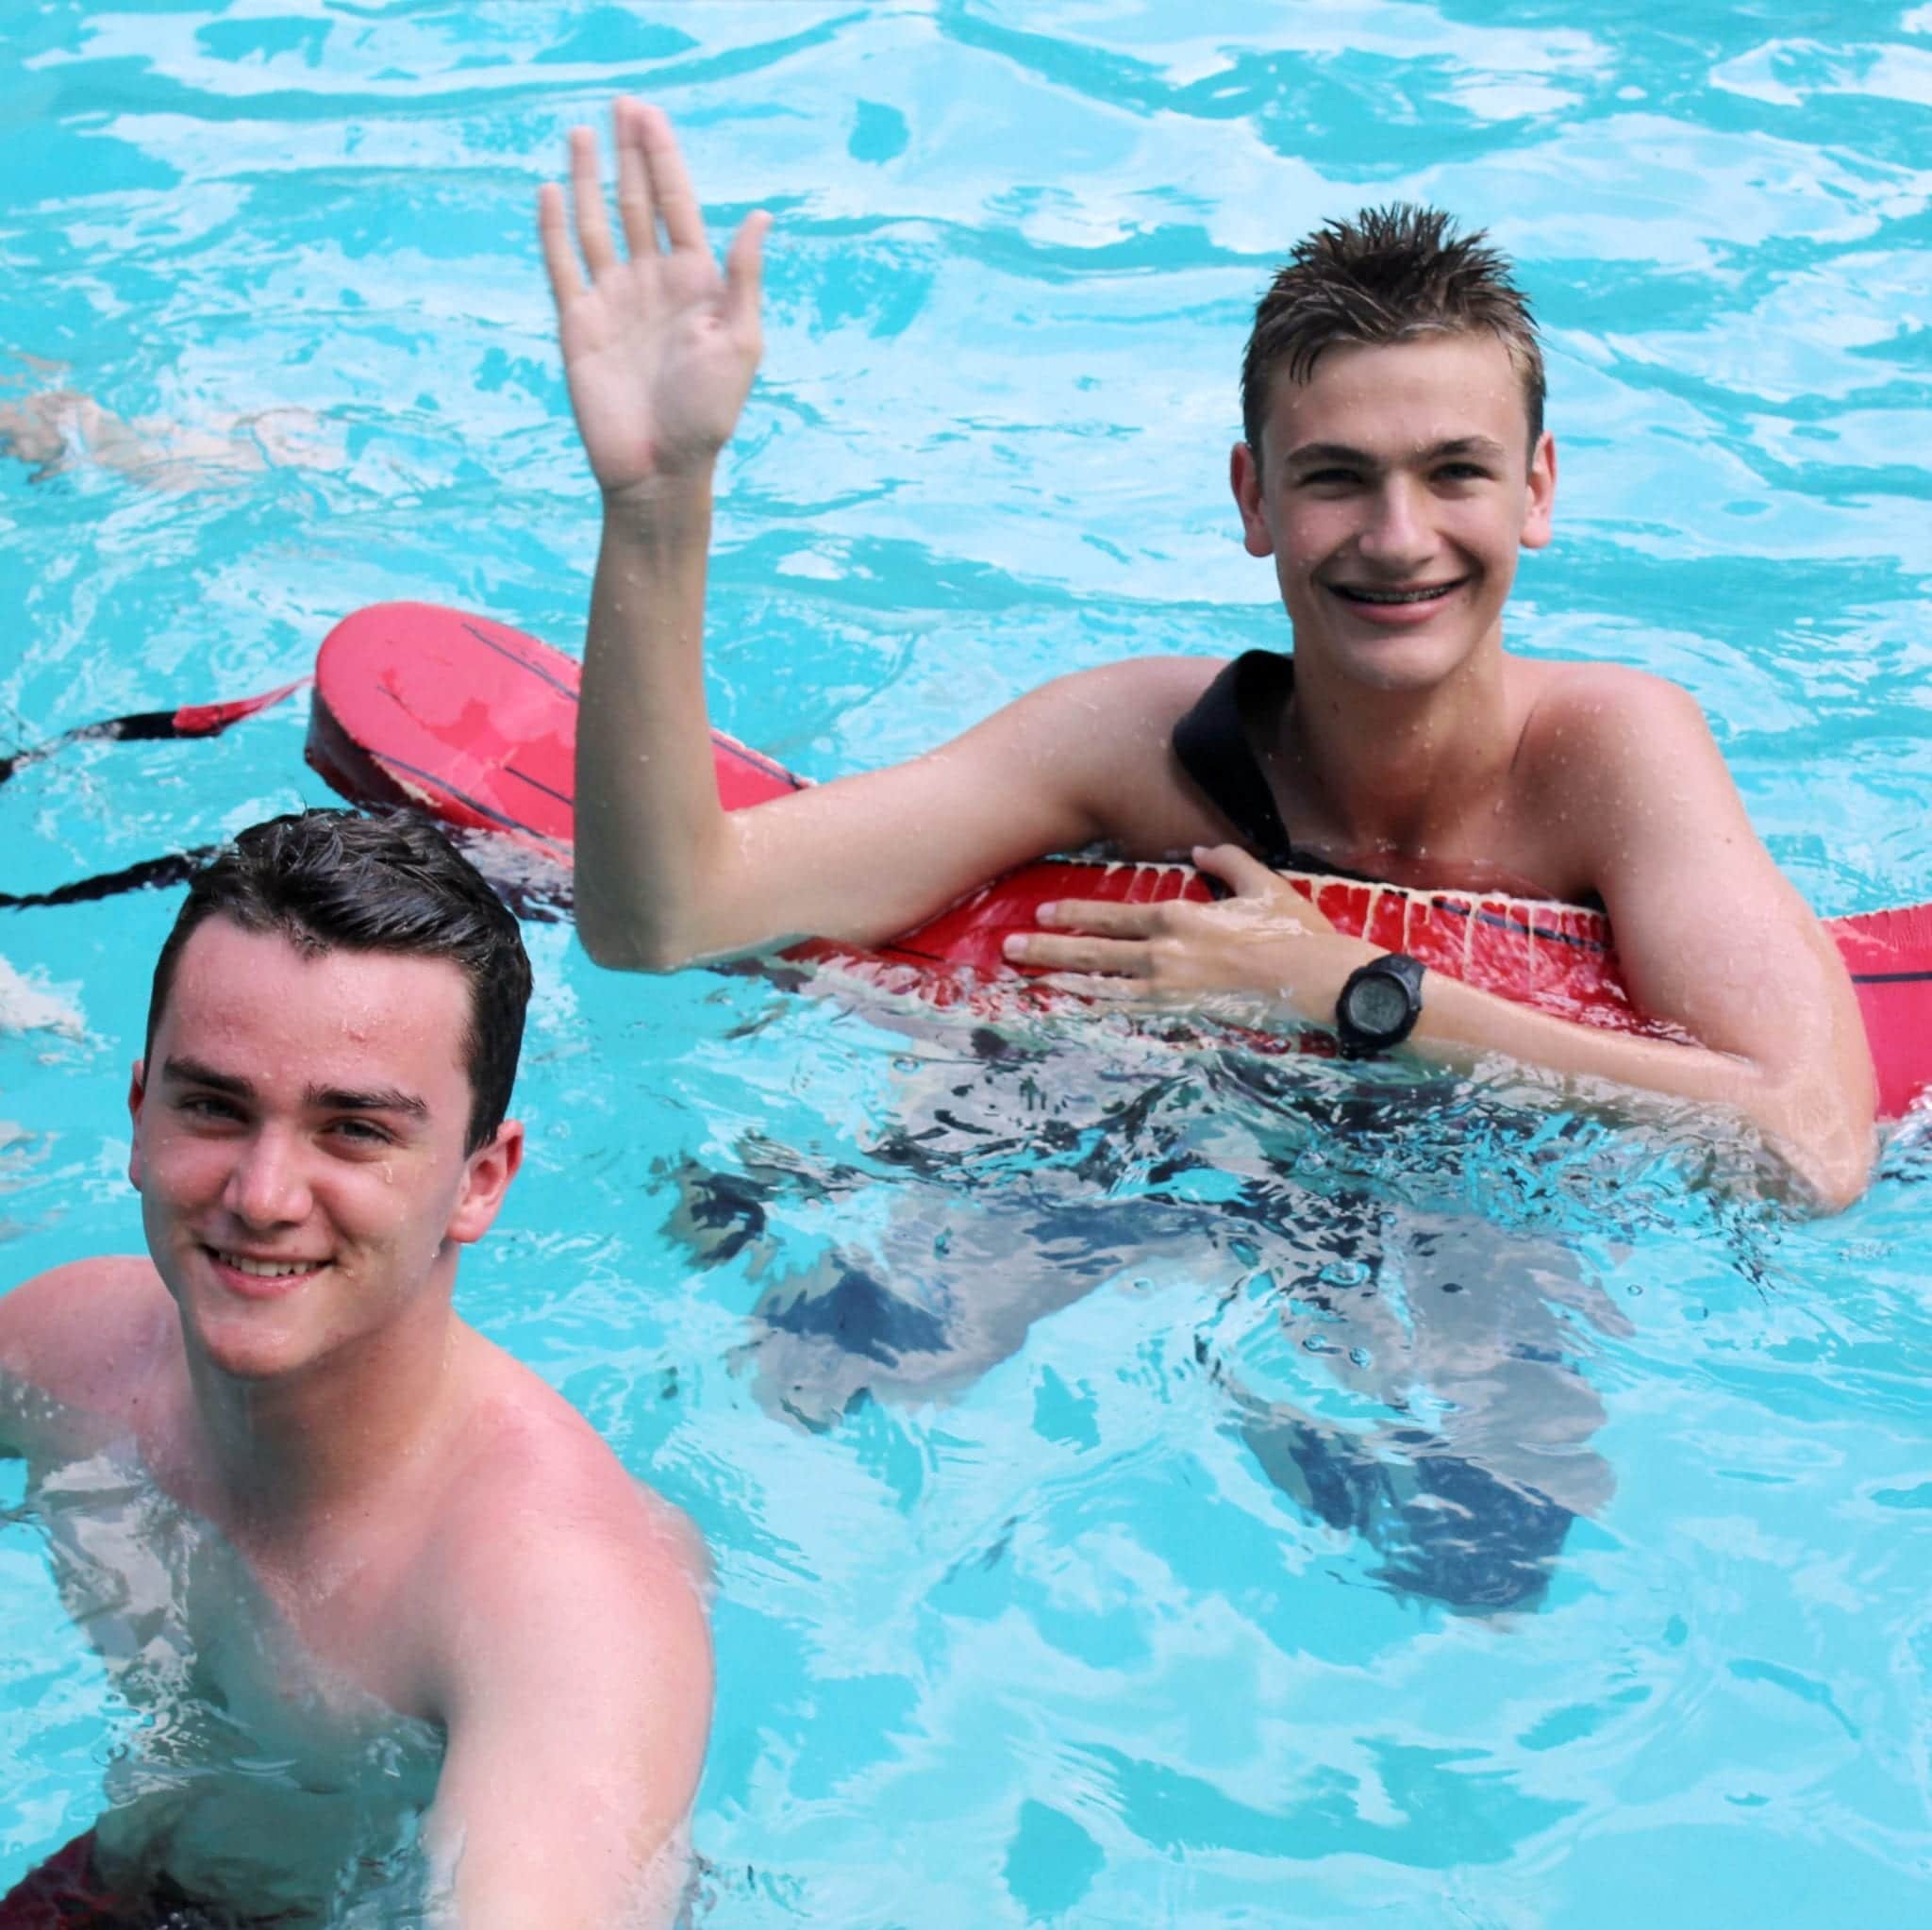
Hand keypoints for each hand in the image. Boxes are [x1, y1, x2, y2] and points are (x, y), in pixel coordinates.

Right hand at [539, 99, 769, 495]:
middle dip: (630, 154)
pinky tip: (549, 192)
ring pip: (597, 224)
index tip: (648, 114)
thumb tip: (760, 216)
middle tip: (621, 105)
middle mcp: (653, 284)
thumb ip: (742, 279)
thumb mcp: (739, 344)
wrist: (660, 471)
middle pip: (637, 202)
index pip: (677, 205)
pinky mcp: (578, 324)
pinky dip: (554, 229)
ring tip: (580, 133)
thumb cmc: (708, 416)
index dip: (664, 158)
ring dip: (589, 179)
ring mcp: (613, 301)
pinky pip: (562, 266)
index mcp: (696, 285)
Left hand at [1002, 843, 1374, 1011]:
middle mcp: (1164, 954)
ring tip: (1031, 982)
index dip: (1074, 915)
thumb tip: (1199, 850)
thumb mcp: (1263, 884)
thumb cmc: (1294, 932)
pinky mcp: (1183, 1020)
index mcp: (1180, 917)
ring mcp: (1170, 992)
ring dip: (1063, 983)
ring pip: (1103, 987)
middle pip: (1094, 951)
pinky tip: (1077, 1015)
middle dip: (1048, 949)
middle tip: (1011, 948)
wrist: (1318, 982)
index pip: (1112, 916)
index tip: (1043, 914)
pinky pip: (1131, 1018)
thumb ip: (1227, 861)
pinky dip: (1100, 1015)